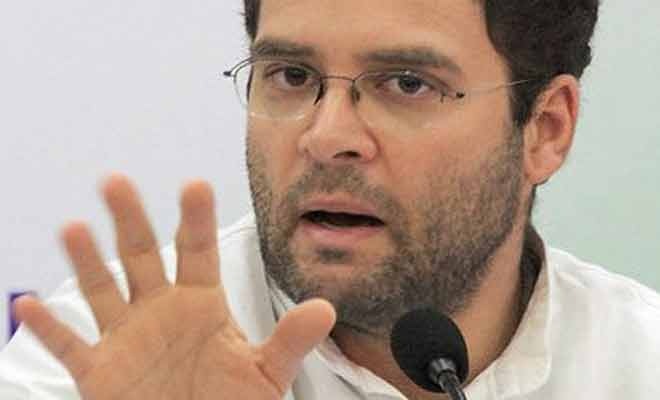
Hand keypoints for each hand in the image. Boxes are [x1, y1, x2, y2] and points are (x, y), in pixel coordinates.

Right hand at [14, 175, 335, 399]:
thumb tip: (326, 308)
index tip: (195, 185)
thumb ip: (290, 340)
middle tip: (117, 182)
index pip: (197, 250)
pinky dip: (49, 329)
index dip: (195, 219)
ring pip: (102, 290)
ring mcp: (127, 336)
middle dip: (130, 221)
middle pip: (141, 256)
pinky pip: (70, 346)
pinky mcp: (100, 370)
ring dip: (86, 262)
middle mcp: (160, 309)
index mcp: (200, 302)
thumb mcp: (266, 373)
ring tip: (74, 229)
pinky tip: (27, 306)